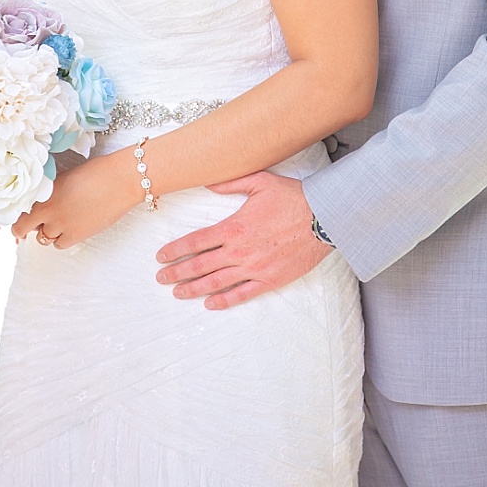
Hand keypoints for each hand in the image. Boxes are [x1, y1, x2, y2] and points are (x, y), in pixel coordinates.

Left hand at [12, 153, 135, 248]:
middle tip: (36, 226)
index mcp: (43, 193)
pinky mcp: (76, 235)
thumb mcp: (66, 178)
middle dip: (27, 229)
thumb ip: (50, 194)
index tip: (21, 222)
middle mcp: (48, 210)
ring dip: (50, 231)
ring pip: (44, 238)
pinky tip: (75, 226)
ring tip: (66, 219)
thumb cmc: (98, 173)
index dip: (18, 219)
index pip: (18, 213)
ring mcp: (61, 224)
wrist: (122, 180)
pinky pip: (60, 244)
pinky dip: (64, 238)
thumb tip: (40, 208)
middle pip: (23, 230)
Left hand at [154, 170, 330, 309]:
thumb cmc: (295, 198)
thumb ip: (232, 183)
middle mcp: (240, 250)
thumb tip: (208, 182)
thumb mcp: (261, 182)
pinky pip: (242, 294)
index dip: (175, 250)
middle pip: (199, 265)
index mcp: (234, 226)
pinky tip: (210, 304)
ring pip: (216, 283)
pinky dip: (224, 301)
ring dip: (193, 289)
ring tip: (177, 293)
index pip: (196, 242)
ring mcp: (254, 267)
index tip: (161, 256)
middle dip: (176, 272)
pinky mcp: (270, 279)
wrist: (325, 217)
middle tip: (161, 278)